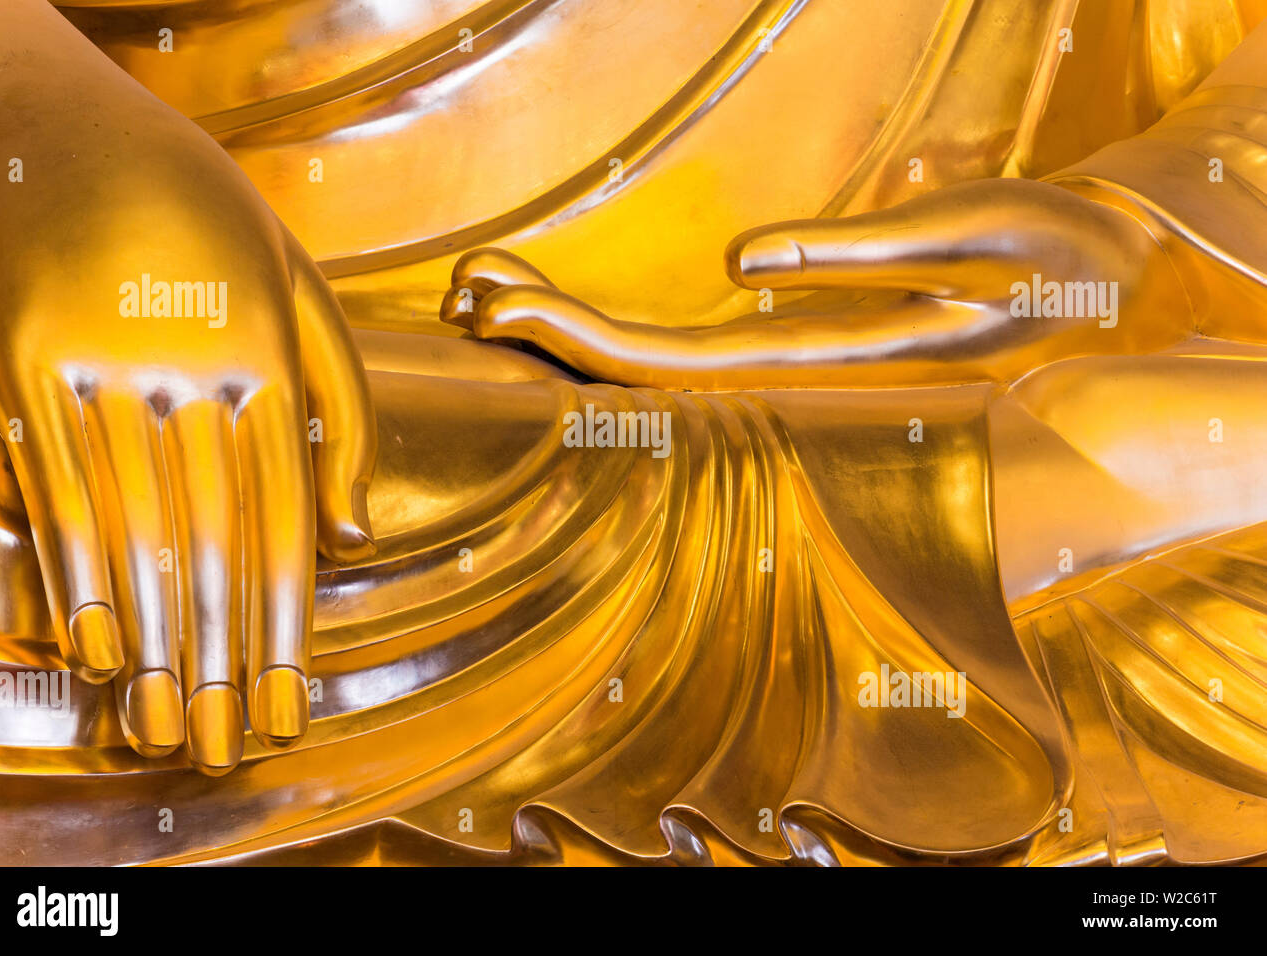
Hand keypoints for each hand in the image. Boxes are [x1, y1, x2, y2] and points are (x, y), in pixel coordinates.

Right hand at [0, 2, 375, 772]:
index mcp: (267, 357)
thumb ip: (340, 408)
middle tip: (229, 749)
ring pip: (135, 534)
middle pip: (214, 546)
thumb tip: (356, 535)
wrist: (51, 118)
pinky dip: (78, 576)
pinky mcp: (15, 366)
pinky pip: (54, 491)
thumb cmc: (195, 209)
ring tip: (165, 728)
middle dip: (224, 660)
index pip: (284, 523)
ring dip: (154, 643)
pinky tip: (99, 648)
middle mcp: (188, 371)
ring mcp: (95, 367)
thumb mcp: (299, 284)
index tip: (291, 705)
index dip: (289, 625)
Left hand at [442, 179, 1191, 388]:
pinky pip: (687, 347)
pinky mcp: (797, 348)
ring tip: (482, 291)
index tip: (491, 303)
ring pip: (652, 365)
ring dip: (565, 335)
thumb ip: (859, 258)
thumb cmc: (1063, 266)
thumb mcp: (983, 238)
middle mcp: (791, 385)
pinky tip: (562, 306)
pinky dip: (613, 328)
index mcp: (821, 369)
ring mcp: (789, 372)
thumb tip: (738, 263)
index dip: (573, 342)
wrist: (1115, 300)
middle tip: (457, 290)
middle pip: (634, 375)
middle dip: (541, 337)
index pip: (670, 369)